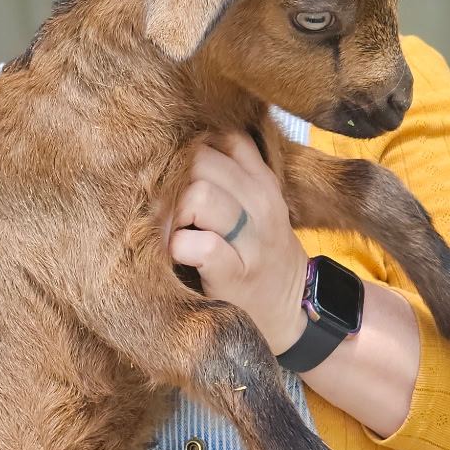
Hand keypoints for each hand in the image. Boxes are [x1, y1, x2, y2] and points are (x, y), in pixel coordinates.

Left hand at [168, 133, 309, 354]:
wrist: (290, 310)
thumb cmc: (259, 253)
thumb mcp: (257, 205)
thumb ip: (229, 174)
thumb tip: (177, 145)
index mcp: (262, 181)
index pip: (221, 138)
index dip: (188, 151)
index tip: (173, 173)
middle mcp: (261, 203)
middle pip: (200, 162)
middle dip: (171, 182)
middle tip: (158, 206)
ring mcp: (251, 240)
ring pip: (198, 197)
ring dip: (170, 215)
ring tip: (165, 232)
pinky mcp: (237, 274)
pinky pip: (200, 246)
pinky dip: (177, 248)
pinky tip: (173, 256)